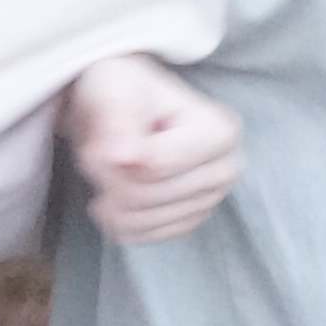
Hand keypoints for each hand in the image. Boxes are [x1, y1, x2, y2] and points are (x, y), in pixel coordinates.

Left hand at [64, 53, 242, 243]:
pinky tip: (112, 195)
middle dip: (104, 174)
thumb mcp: (115, 88)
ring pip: (139, 219)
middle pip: (143, 195)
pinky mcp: (190, 220)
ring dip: (106, 195)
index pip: (151, 167)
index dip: (108, 156)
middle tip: (98, 149)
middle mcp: (227, 169)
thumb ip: (118, 118)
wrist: (125, 105)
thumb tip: (124, 159)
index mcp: (221, 131)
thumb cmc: (123, 89)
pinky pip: (142, 236)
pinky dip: (115, 219)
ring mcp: (211, 200)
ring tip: (109, 166)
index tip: (102, 133)